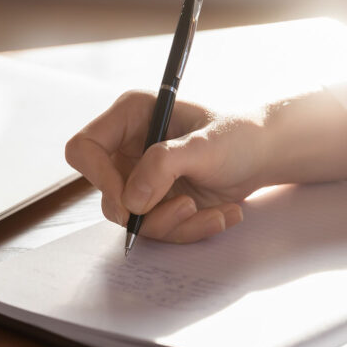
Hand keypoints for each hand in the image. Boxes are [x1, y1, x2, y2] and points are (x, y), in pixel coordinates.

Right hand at [65, 91, 266, 242]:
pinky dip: (189, 230)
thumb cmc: (237, 138)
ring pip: (133, 220)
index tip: (130, 201)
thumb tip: (130, 201)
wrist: (262, 157)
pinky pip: (157, 229)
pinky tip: (221, 214)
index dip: (99, 177)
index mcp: (130, 117)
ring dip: (175, 225)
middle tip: (186, 208)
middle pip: (107, 194)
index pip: (84, 149)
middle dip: (148, 213)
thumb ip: (164, 166)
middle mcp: (128, 148)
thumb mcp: (204, 146)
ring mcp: (140, 178)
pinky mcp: (156, 203)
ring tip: (216, 213)